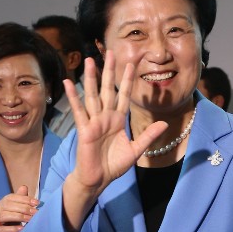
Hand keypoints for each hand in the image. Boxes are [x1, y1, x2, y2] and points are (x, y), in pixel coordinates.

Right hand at [0, 185, 38, 231]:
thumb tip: (24, 187)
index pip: (11, 197)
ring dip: (18, 217)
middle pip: (7, 205)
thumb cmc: (6, 225)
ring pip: (3, 216)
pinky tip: (21, 229)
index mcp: (1, 204)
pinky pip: (1, 230)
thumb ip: (19, 201)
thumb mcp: (13, 212)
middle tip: (36, 212)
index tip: (37, 202)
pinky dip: (11, 229)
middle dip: (24, 208)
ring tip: (30, 219)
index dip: (24, 199)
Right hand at [61, 52, 166, 231]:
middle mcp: (105, 117)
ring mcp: (94, 121)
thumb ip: (148, 136)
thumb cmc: (114, 165)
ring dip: (90, 78)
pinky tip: (68, 83)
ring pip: (92, 95)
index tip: (131, 64)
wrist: (98, 179)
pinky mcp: (84, 129)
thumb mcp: (136, 150)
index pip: (123, 95)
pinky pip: (79, 111)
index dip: (126, 80)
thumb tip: (163, 123)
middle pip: (107, 89)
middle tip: (111, 52)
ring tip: (88, 61)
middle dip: (109, 71)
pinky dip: (73, 97)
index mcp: (118, 120)